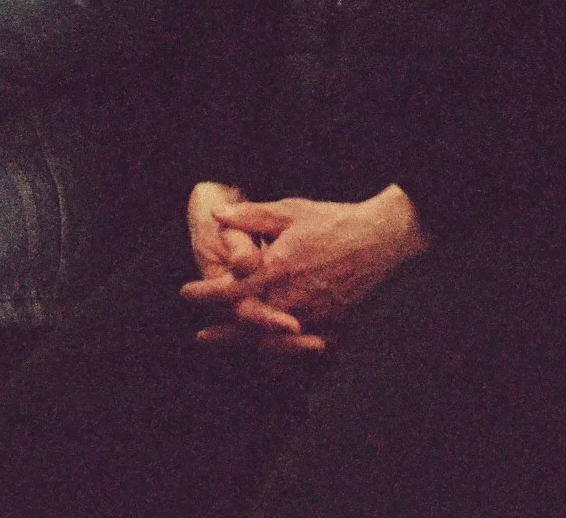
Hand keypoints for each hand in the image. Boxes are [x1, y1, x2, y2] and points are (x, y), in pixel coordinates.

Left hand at [198, 188, 430, 349]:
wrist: (378, 240)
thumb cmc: (332, 222)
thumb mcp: (289, 210)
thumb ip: (252, 215)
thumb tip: (218, 216)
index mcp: (277, 268)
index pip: (232, 288)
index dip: (206, 293)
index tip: (186, 293)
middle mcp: (291, 297)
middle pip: (247, 324)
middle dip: (223, 333)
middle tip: (201, 338)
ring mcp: (311, 314)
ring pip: (271, 340)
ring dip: (246, 345)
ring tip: (231, 350)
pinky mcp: (329, 323)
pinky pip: (298, 345)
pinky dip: (280, 352)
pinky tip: (269, 355)